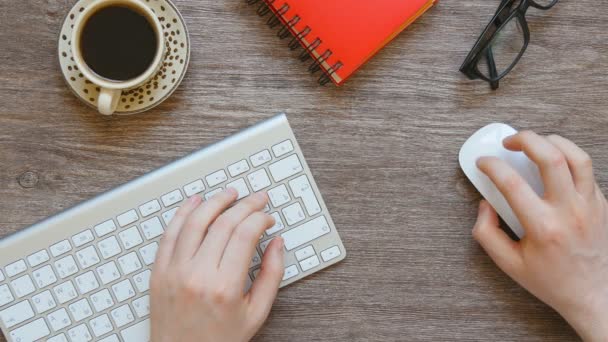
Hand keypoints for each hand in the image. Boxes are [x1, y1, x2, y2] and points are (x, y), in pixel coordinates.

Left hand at [150, 189, 284, 341]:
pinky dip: (183, 213)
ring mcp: (174, 271)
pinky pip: (170, 233)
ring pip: (195, 221)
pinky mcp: (159, 271)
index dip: (260, 218)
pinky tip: (195, 202)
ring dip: (215, 201)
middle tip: (257, 198)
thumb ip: (271, 276)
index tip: (267, 217)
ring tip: (229, 193)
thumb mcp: (256, 313)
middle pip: (224, 223)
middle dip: (245, 205)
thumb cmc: (218, 340)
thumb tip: (278, 244)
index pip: (245, 234)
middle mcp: (197, 275)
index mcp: (224, 287)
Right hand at [472, 131, 607, 340]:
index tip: (484, 163)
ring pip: (576, 156)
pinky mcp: (602, 204)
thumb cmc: (552, 281)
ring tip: (535, 143)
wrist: (595, 295)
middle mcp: (570, 212)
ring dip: (551, 141)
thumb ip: (487, 233)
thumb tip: (485, 205)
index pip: (512, 183)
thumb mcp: (509, 264)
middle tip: (509, 142)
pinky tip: (553, 163)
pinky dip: (567, 158)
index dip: (492, 166)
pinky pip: (587, 170)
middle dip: (525, 139)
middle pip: (551, 157)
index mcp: (543, 227)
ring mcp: (591, 205)